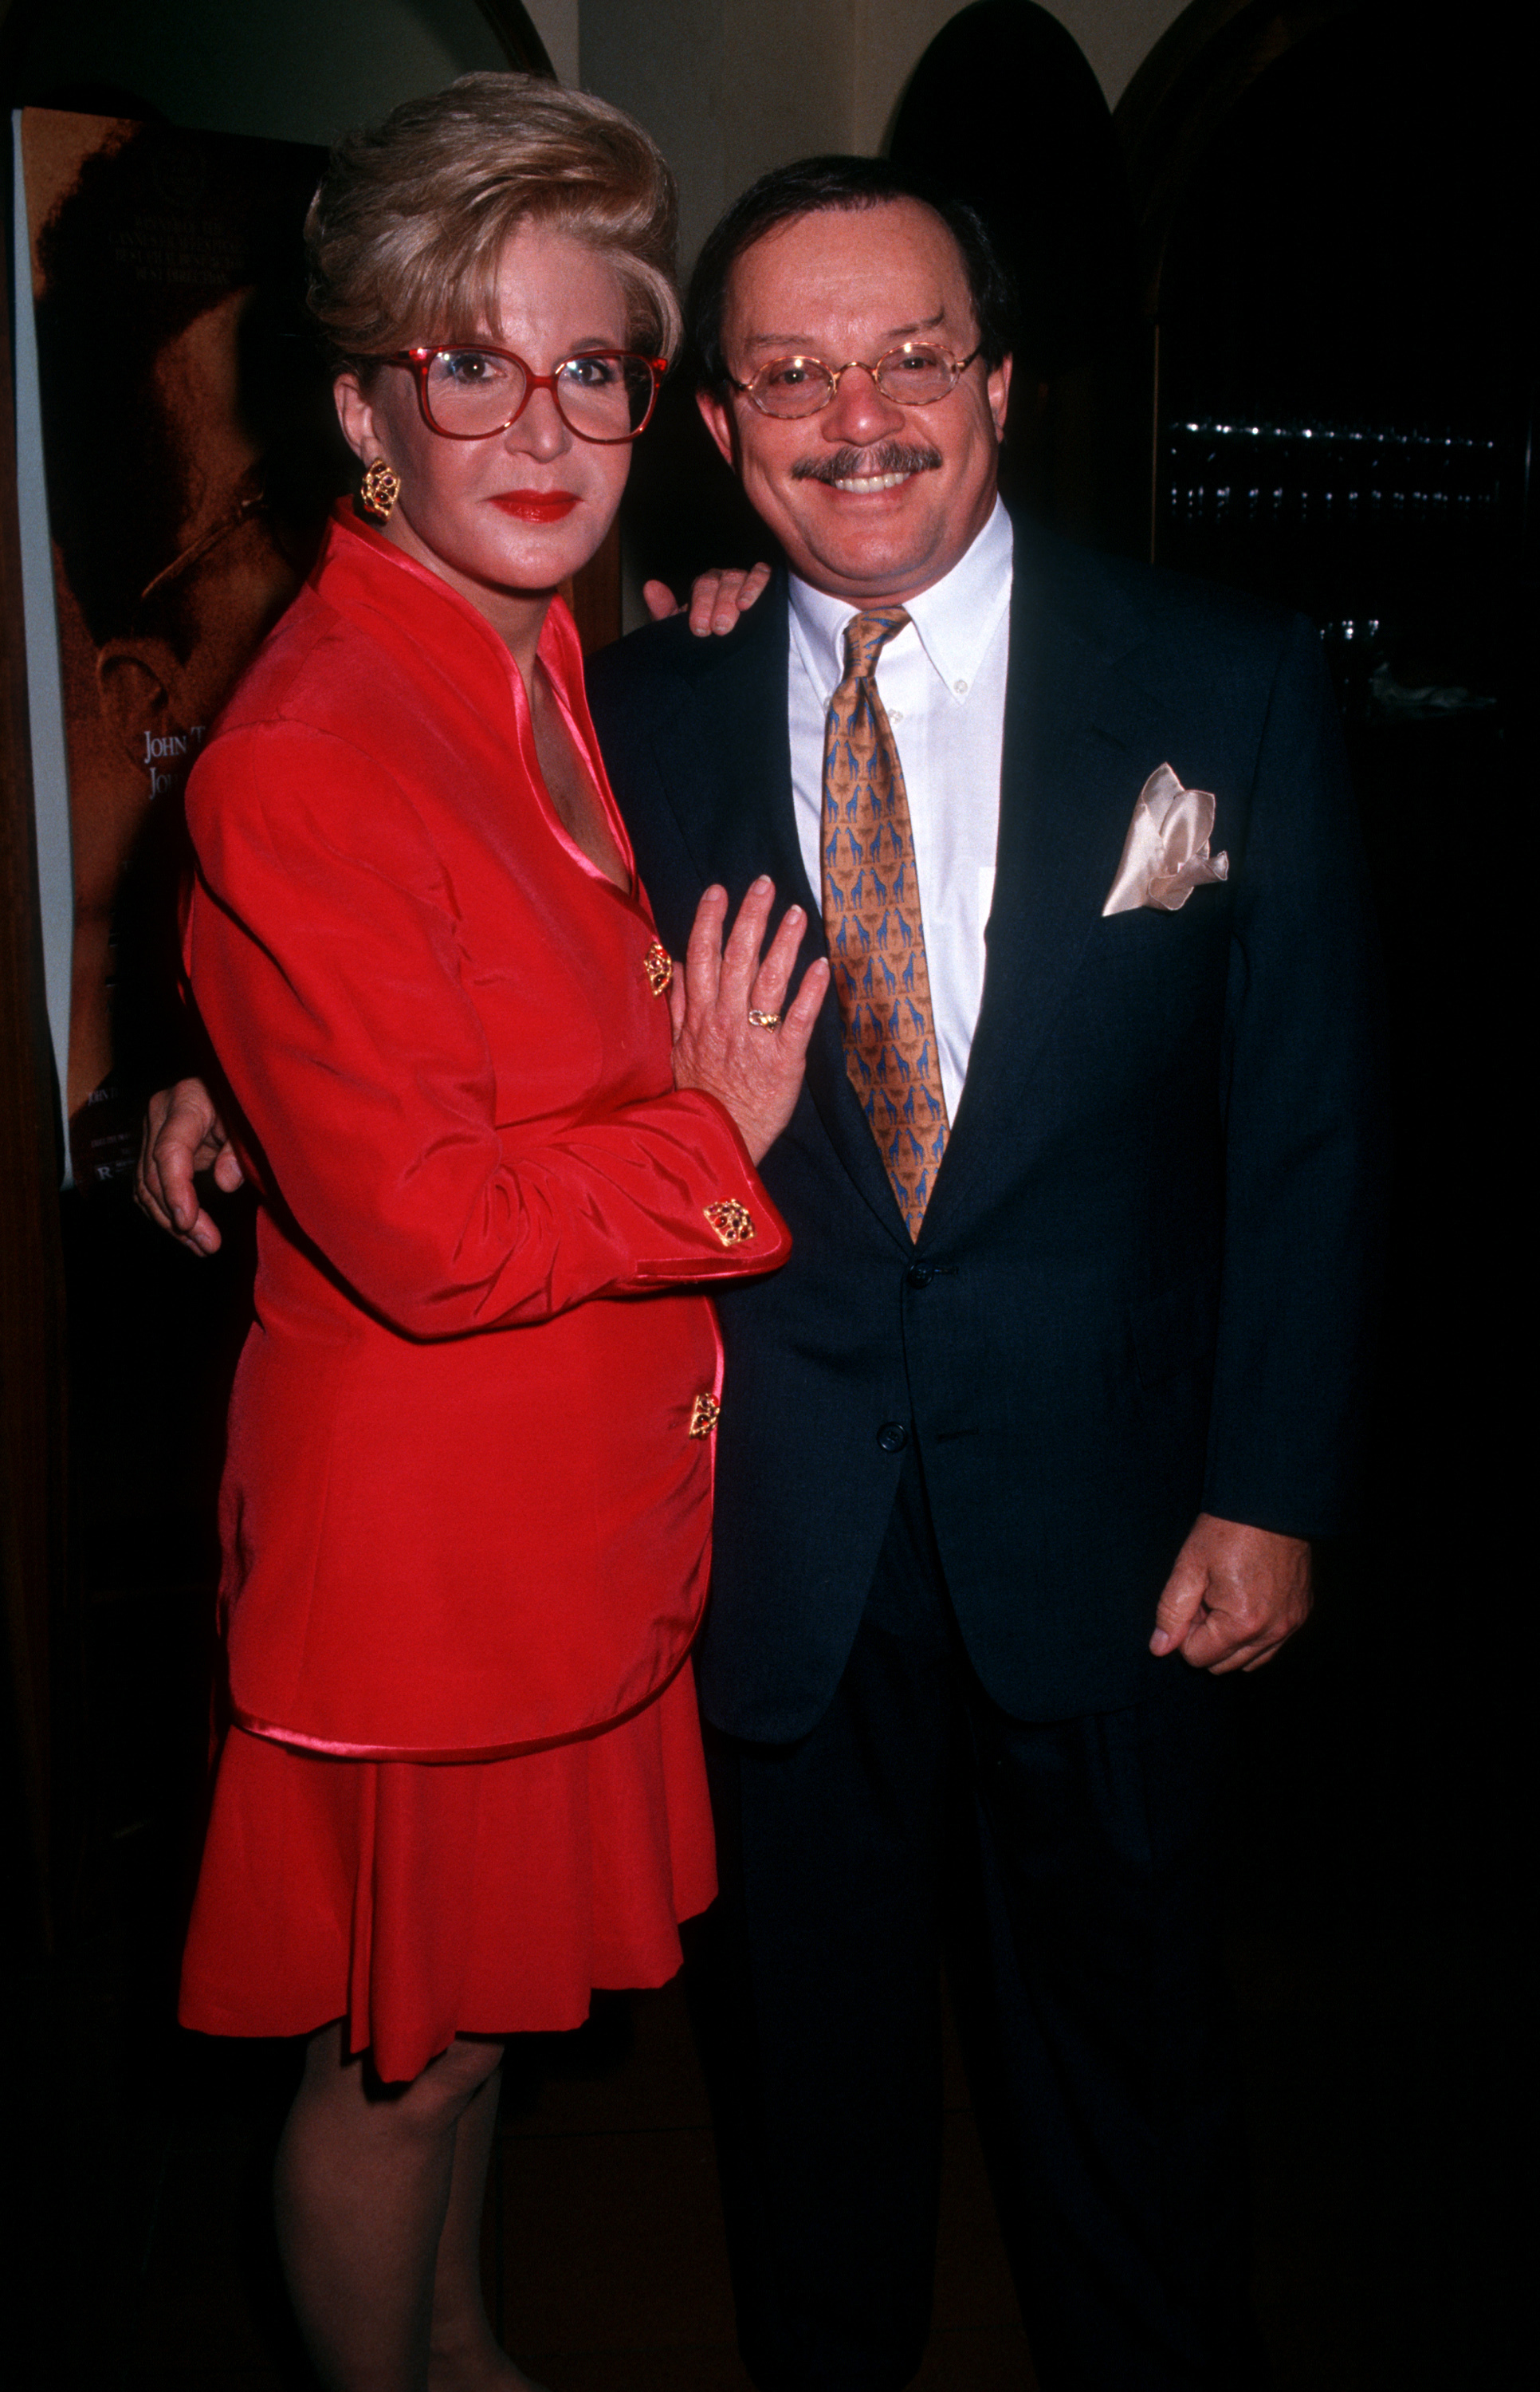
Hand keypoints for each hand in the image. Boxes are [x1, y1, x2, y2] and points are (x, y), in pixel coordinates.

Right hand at [135, 1076, 244, 1255]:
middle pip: (153, 1175)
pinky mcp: (151, 1149)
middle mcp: (159, 1114)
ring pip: (145, 1186)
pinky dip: (165, 1212)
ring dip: (170, 1222)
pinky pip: (148, 1187)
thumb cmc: (246, 1103)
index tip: (188, 1222)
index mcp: (184, 1100)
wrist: (232, 1089)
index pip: (169, 1151)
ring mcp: (151, 1131)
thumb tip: (225, 1183)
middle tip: (208, 1245)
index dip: (176, 1190)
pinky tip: (188, 1234)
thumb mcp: (251, 1120)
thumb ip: (239, 1150)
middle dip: (178, 1216)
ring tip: (202, 1246)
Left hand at [642, 562, 771, 636]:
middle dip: (719, 604)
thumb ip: (665, 610)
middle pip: (720, 582)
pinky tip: (750, 602)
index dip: (700, 605)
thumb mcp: (682, 630)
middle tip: (720, 628)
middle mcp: (723, 580)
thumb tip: (650, 586)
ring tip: (740, 611)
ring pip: (739, 578)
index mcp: (704, 587)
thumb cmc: (707, 639)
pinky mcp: (766, 584)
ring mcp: (744, 581)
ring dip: (737, 595)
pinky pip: (763, 575)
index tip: (700, 629)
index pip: (701, 587)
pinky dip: (757, 585)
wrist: (733, 658)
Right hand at [668, 878, 828, 1163]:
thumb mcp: (674, 1048)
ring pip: (769, 981)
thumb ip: (676, 1005)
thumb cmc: (698, 1095)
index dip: (710, 921)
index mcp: (698, 1016)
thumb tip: (674, 965)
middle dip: (751, 918)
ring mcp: (754, 1039)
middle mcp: (724, 1021)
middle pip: (737, 958)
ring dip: (783, 944)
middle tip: (764, 885)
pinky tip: (821, 966)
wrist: (716, 1140)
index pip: (702, 957)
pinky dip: (809, 992)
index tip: (720, 890)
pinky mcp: (783, 1061)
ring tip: (797, 914)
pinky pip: (798, 1020)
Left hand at [1149, 1513, 1311, 1673]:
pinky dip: (1254, 1634)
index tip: (1192, 1599)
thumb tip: (1160, 1648)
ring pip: (1249, 1660)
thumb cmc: (1228, 1531)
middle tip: (1206, 1598)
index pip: (1198, 1657)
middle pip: (1224, 1665)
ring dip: (1230, 1640)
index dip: (1185, 1631)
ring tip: (1225, 1599)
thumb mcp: (1189, 1567)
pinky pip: (1272, 1644)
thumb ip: (1171, 1612)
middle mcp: (1272, 1632)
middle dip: (1207, 1638)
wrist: (1272, 1502)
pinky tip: (1246, 1601)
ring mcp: (1291, 1625)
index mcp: (1242, 1623)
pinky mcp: (1301, 1614)